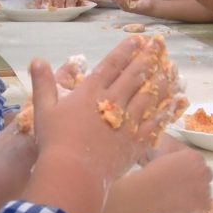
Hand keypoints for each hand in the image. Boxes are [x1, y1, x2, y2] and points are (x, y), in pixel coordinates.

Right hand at [28, 36, 185, 183]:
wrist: (73, 173)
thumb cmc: (55, 142)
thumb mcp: (44, 109)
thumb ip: (43, 83)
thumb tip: (37, 59)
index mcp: (91, 91)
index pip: (112, 65)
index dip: (125, 50)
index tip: (137, 39)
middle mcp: (113, 101)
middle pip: (134, 75)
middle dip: (148, 57)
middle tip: (160, 44)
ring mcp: (128, 121)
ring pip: (149, 95)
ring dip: (161, 79)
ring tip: (171, 67)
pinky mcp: (136, 140)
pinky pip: (156, 122)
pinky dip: (166, 110)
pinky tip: (176, 101)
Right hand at [137, 147, 212, 212]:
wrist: (150, 189)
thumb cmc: (154, 172)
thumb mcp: (166, 154)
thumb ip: (178, 157)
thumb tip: (178, 162)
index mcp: (195, 157)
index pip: (200, 163)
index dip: (192, 169)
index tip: (185, 175)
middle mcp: (203, 170)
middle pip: (207, 175)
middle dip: (198, 179)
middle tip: (185, 185)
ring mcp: (204, 187)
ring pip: (207, 190)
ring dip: (198, 193)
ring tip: (184, 196)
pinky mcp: (202, 202)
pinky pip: (206, 205)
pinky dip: (198, 206)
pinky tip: (187, 204)